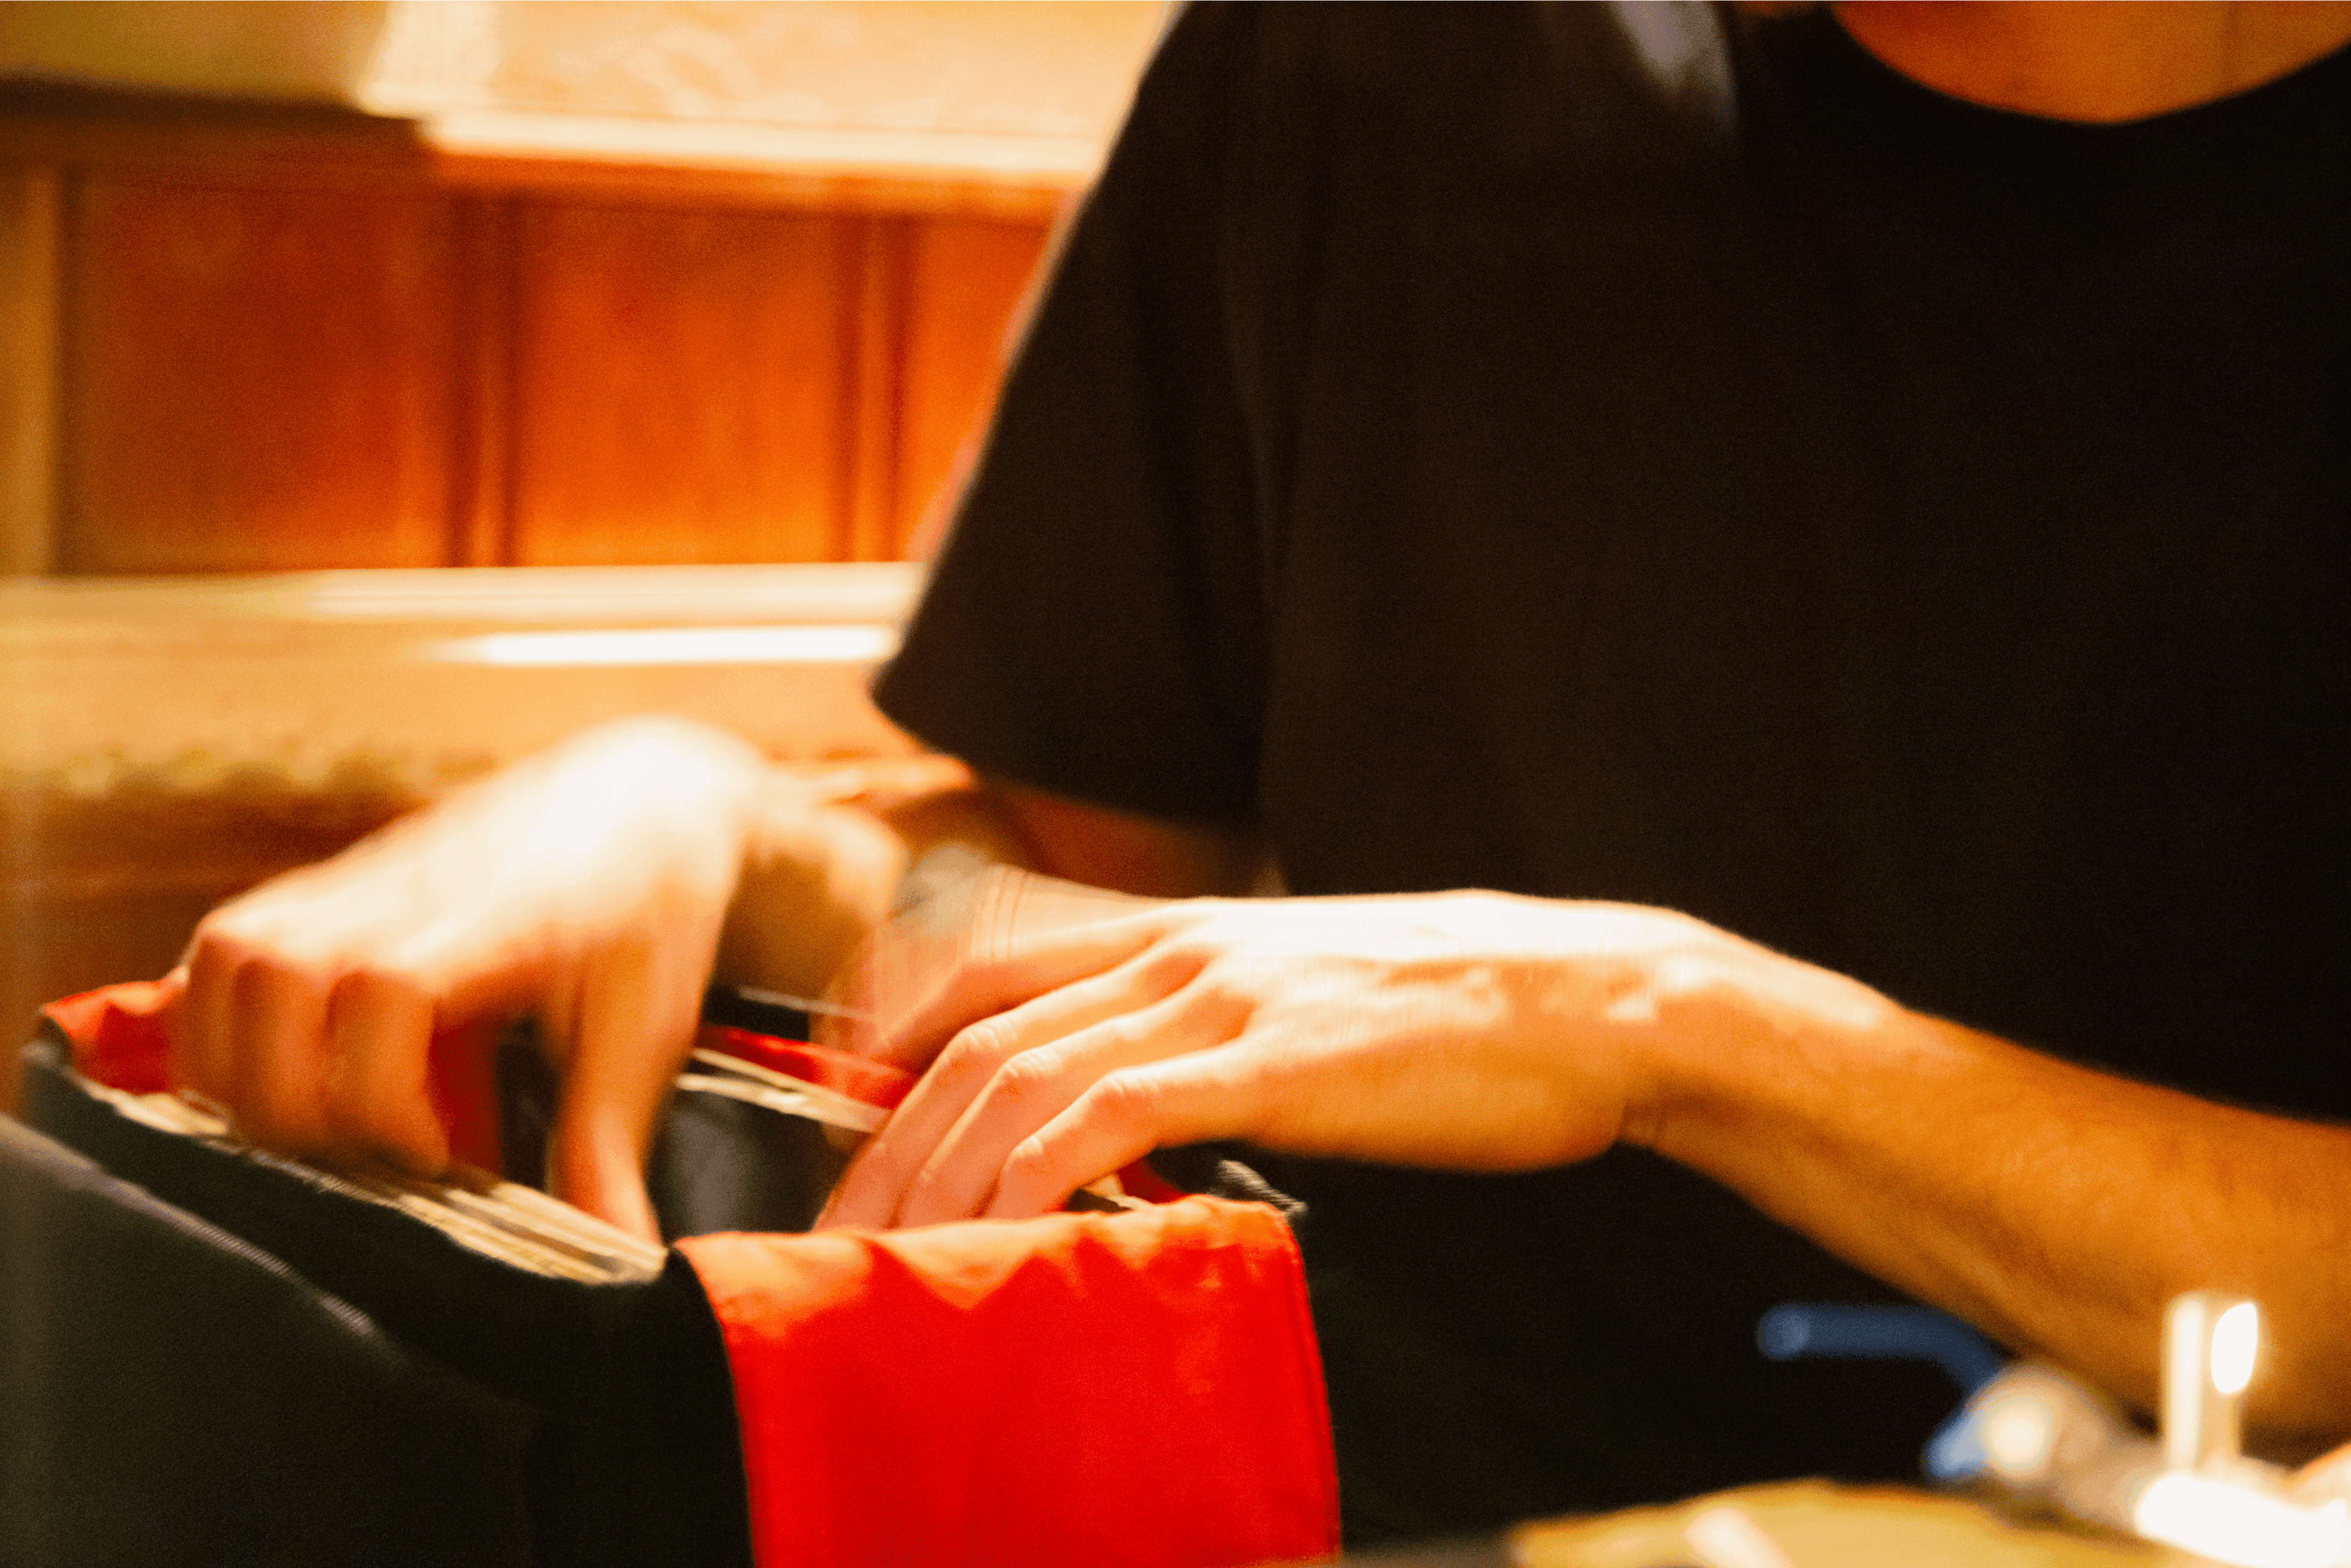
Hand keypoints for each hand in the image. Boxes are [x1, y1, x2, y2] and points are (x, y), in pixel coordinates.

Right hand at [161, 718, 779, 1239]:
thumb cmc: (648, 909)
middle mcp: (400, 893)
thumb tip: (622, 1256)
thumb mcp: (646, 1026)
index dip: (385, 1093)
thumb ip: (609, 1141)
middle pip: (266, 971)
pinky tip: (299, 1079)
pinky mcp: (328, 893)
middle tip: (366, 1156)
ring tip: (318, 1127)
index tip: (439, 1161)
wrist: (642, 799)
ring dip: (242, 1058)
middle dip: (288, 1092)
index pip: (382, 988)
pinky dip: (230, 1020)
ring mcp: (354, 886)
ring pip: (226, 956)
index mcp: (489, 922)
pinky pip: (228, 948)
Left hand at [820, 885, 1879, 1229]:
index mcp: (1180, 931)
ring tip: (876, 1263)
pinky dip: (1033, 1174)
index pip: (982, 956)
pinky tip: (995, 1232)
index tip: (837, 1109)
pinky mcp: (1271, 1063)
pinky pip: (1114, 1113)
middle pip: (974, 1032)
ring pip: (1020, 1073)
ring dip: (931, 1172)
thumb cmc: (1457, 1016)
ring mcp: (1220, 999)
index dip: (886, 1023)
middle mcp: (1177, 950)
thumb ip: (1214, 1032)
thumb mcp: (1306, 994)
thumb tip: (1153, 1105)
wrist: (1591, 996)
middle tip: (829, 1236)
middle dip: (881, 1138)